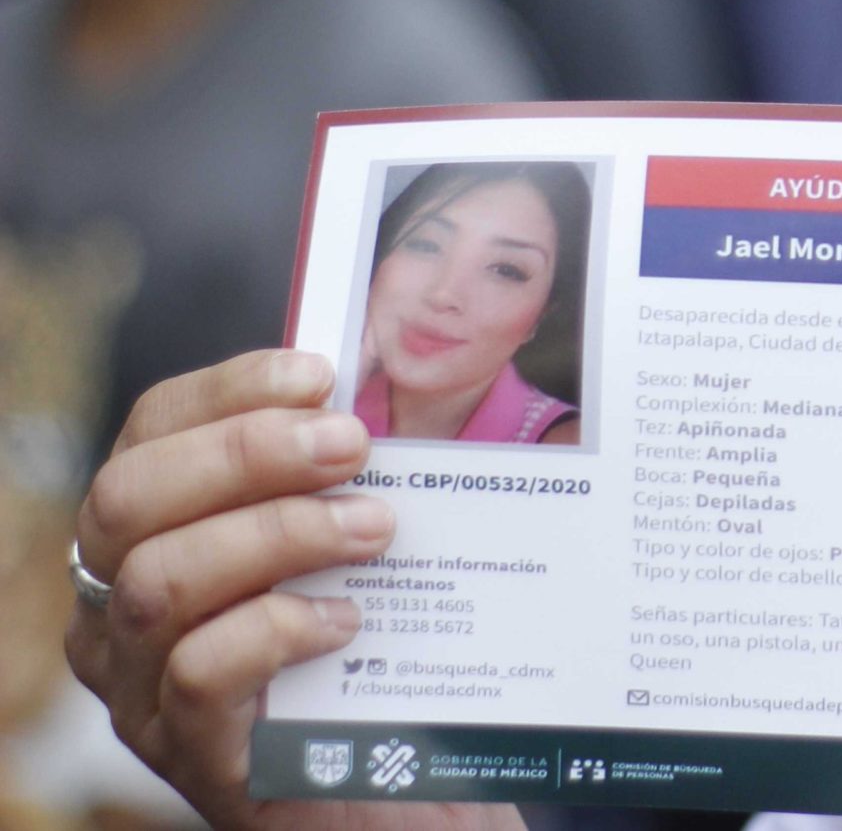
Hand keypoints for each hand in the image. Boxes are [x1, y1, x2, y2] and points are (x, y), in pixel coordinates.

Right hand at [63, 349, 517, 830]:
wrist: (402, 785)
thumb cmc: (378, 647)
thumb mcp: (355, 539)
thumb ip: (351, 467)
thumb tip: (387, 383)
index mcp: (152, 534)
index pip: (148, 433)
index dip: (227, 391)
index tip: (321, 378)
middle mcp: (117, 608)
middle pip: (127, 499)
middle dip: (247, 453)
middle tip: (353, 448)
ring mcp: (141, 688)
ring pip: (159, 582)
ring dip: (279, 534)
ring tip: (376, 530)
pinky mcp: (191, 755)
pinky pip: (199, 673)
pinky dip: (279, 628)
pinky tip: (348, 619)